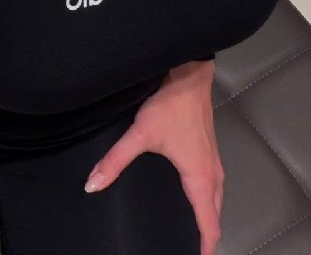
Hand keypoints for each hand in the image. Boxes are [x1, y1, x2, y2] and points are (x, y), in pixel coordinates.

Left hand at [84, 60, 222, 254]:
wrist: (189, 73)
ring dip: (209, 218)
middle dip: (206, 236)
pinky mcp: (210, 149)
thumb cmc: (171, 102)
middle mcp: (213, 173)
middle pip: (215, 215)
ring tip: (194, 233)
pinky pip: (214, 185)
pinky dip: (208, 200)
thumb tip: (94, 185)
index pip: (208, 223)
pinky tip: (194, 198)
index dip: (204, 246)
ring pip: (216, 199)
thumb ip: (115, 160)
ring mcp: (214, 160)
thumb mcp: (140, 133)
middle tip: (191, 250)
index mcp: (200, 177)